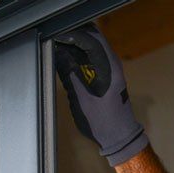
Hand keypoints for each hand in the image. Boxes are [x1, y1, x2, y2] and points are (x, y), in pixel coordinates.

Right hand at [53, 25, 148, 165]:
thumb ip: (70, 74)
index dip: (73, 35)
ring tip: (56, 45)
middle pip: (93, 37)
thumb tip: (58, 54)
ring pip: (93, 43)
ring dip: (76, 42)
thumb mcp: (81, 99)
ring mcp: (111, 66)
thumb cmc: (102, 122)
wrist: (119, 137)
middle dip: (74, 34)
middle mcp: (112, 62)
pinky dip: (79, 51)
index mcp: (110, 68)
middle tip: (53, 38)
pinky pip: (92, 54)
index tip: (56, 36)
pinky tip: (66, 55)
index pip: (91, 39)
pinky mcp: (107, 72)